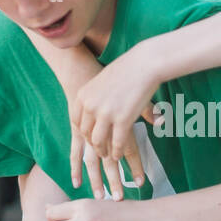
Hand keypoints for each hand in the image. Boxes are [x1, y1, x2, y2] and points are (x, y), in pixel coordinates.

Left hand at [68, 45, 163, 188]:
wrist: (143, 64)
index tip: (90, 139)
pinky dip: (117, 152)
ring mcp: (105, 114)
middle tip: (100, 151)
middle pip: (86, 133)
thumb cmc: (126, 69)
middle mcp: (90, 106)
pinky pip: (117, 143)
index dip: (83, 133)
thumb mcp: (102, 81)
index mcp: (83, 96)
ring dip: (103, 152)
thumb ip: (95, 97)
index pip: (76, 121)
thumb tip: (95, 109)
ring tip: (109, 156)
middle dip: (93, 145)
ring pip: (99, 141)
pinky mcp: (122, 120)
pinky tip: (119, 156)